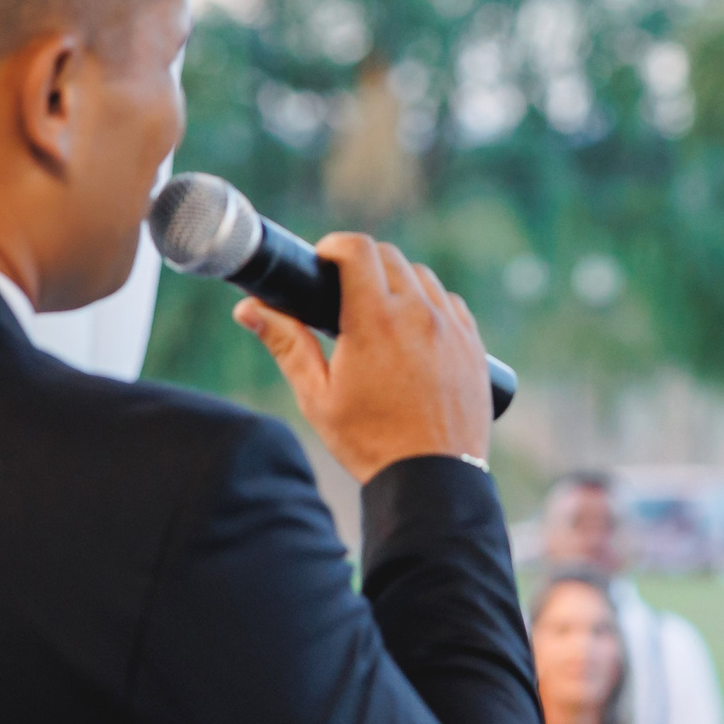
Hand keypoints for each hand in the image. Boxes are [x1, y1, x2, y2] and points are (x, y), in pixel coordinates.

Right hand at [235, 233, 489, 482]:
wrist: (432, 478)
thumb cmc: (370, 442)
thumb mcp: (317, 396)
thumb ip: (286, 345)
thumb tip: (248, 308)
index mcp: (376, 321)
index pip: (358, 250)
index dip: (334, 246)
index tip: (322, 261)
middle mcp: (419, 315)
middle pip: (390, 257)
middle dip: (362, 262)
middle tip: (342, 289)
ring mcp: (452, 330)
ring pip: (423, 278)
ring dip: (398, 282)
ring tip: (377, 312)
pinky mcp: (474, 347)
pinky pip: (451, 305)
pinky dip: (430, 304)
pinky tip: (413, 329)